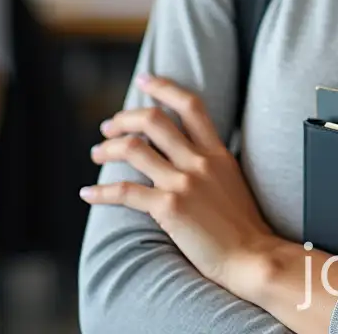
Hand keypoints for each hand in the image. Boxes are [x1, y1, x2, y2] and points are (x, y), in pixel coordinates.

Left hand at [80, 74, 276, 298]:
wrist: (250, 255)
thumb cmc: (242, 224)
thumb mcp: (232, 179)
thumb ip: (211, 161)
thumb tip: (189, 150)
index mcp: (217, 151)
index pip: (190, 105)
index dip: (164, 87)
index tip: (144, 81)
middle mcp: (199, 160)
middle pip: (154, 120)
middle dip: (124, 118)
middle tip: (109, 125)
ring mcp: (184, 182)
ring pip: (135, 150)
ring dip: (108, 149)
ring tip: (97, 154)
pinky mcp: (169, 208)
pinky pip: (126, 192)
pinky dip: (101, 191)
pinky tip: (87, 193)